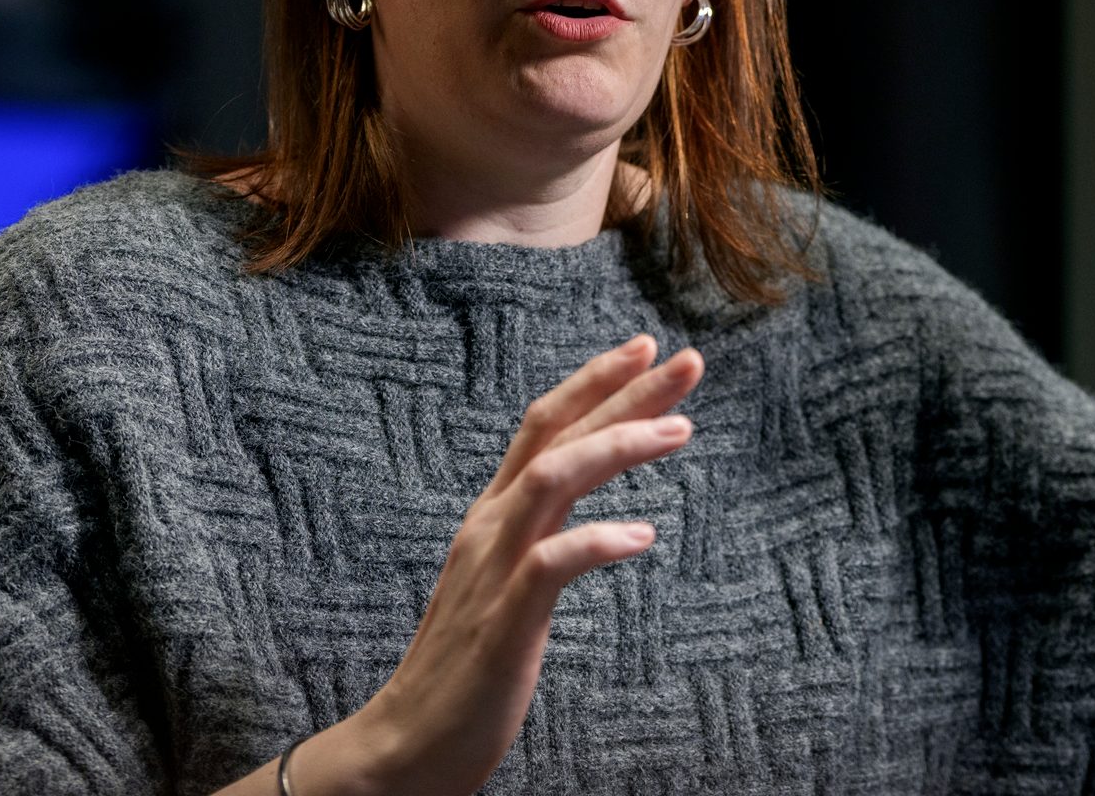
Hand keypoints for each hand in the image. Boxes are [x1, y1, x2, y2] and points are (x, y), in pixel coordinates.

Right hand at [345, 334, 701, 795]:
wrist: (405, 745)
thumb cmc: (464, 665)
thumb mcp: (503, 579)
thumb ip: (537, 535)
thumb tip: (584, 511)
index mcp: (492, 515)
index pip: (544, 426)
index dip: (595, 382)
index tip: (646, 349)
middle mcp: (490, 527)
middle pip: (556, 436)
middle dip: (623, 391)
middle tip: (688, 361)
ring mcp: (493, 571)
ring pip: (551, 481)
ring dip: (617, 446)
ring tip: (679, 430)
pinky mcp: (502, 623)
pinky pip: (550, 565)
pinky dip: (597, 541)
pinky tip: (642, 534)